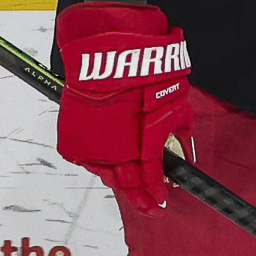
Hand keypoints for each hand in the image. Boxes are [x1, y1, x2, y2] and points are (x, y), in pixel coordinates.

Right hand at [56, 2, 194, 211]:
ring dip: (119, 176)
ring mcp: (91, 149)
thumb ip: (175, 135)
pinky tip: (109, 158)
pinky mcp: (74, 141)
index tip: (160, 201)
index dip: (155, 193)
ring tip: (129, 179)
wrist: (108, 53)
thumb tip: (181, 152)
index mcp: (139, 147)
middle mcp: (113, 154)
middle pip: (127, 185)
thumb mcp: (174, 104)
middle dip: (139, 194)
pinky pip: (90, 159)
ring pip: (106, 174)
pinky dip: (100, 160)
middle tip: (148, 203)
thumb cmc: (143, 72)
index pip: (150, 180)